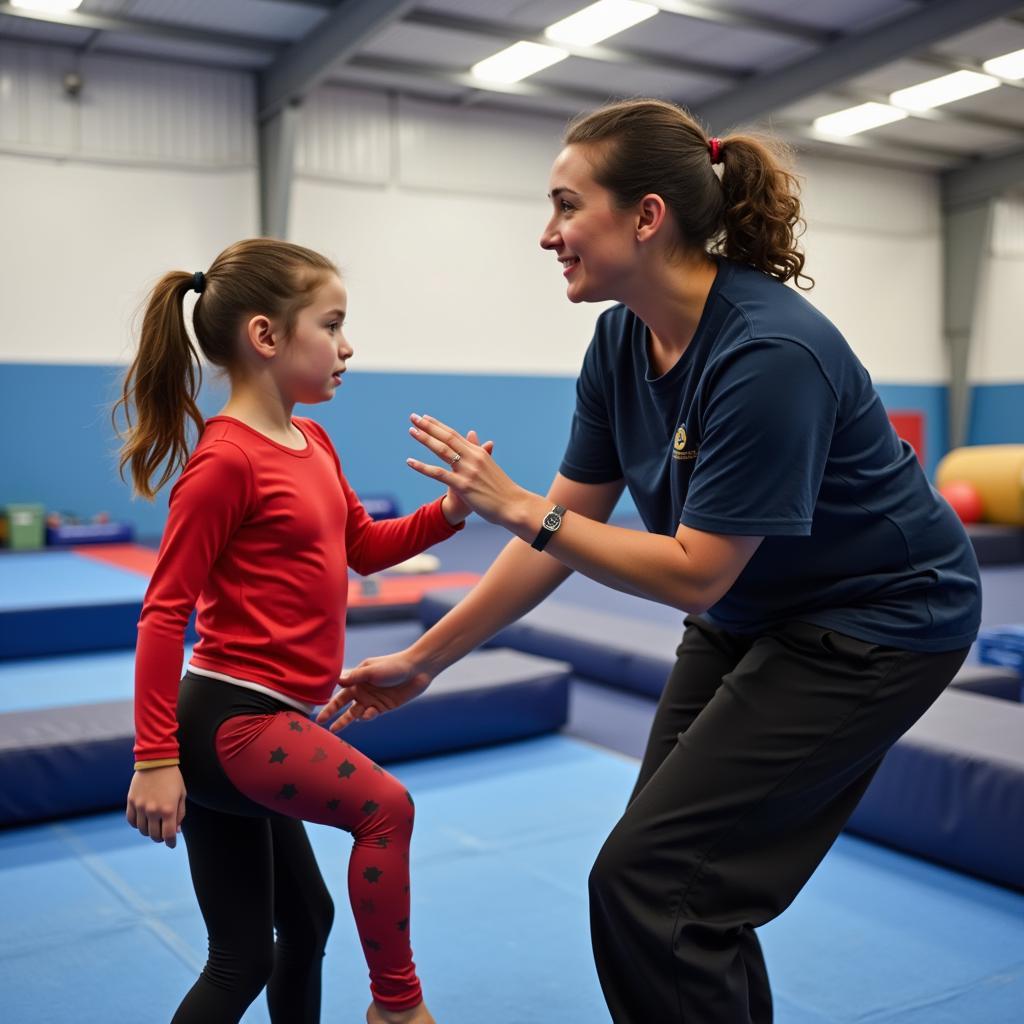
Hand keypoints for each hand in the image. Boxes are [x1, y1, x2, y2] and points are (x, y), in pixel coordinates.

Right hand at [126, 765, 186, 847]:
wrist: (156, 761)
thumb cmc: (173, 778)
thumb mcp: (181, 795)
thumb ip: (180, 814)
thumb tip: (175, 831)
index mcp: (168, 809)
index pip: (168, 835)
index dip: (170, 843)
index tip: (171, 844)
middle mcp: (153, 810)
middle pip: (154, 835)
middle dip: (160, 838)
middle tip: (163, 835)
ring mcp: (140, 806)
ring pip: (142, 830)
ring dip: (149, 832)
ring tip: (154, 827)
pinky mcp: (131, 801)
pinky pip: (132, 821)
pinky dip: (137, 824)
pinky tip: (143, 821)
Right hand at [315, 651, 434, 731]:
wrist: (417, 670)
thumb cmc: (393, 666)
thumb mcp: (372, 670)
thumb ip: (355, 677)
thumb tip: (337, 681)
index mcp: (358, 679)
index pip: (339, 691)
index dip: (328, 700)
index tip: (316, 709)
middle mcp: (363, 690)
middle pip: (343, 705)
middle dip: (331, 714)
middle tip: (319, 723)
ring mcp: (372, 700)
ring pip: (355, 713)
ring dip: (346, 720)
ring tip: (336, 728)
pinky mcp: (383, 707)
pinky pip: (370, 715)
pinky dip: (366, 717)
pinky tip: (367, 714)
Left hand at [409, 414, 527, 527]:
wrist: (513, 506)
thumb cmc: (502, 489)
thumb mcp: (490, 466)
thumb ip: (479, 449)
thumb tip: (472, 432)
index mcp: (478, 453)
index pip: (455, 435)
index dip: (438, 426)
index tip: (425, 418)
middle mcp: (473, 458)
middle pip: (447, 438)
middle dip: (428, 426)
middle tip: (413, 416)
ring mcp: (468, 471)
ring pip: (442, 451)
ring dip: (425, 439)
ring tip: (411, 431)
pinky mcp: (463, 486)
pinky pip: (439, 474)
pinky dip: (423, 467)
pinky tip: (410, 462)